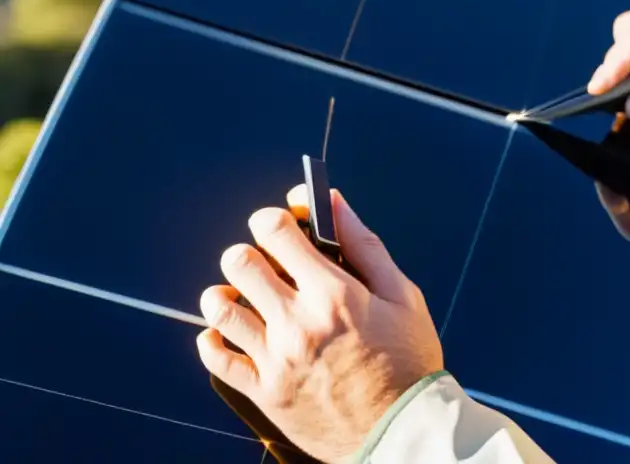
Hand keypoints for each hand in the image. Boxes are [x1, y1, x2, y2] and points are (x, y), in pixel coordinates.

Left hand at [196, 187, 443, 463]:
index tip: (278, 224)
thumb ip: (364, 245)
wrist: (403, 431)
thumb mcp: (402, 296)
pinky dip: (214, 338)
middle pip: (239, 262)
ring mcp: (276, 360)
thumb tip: (334, 202)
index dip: (272, 218)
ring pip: (219, 307)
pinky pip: (216, 357)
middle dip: (250, 252)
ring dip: (227, 293)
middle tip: (266, 264)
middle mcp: (298, 323)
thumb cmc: (409, 360)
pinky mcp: (264, 393)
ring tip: (246, 298)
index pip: (276, 232)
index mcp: (334, 294)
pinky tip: (234, 332)